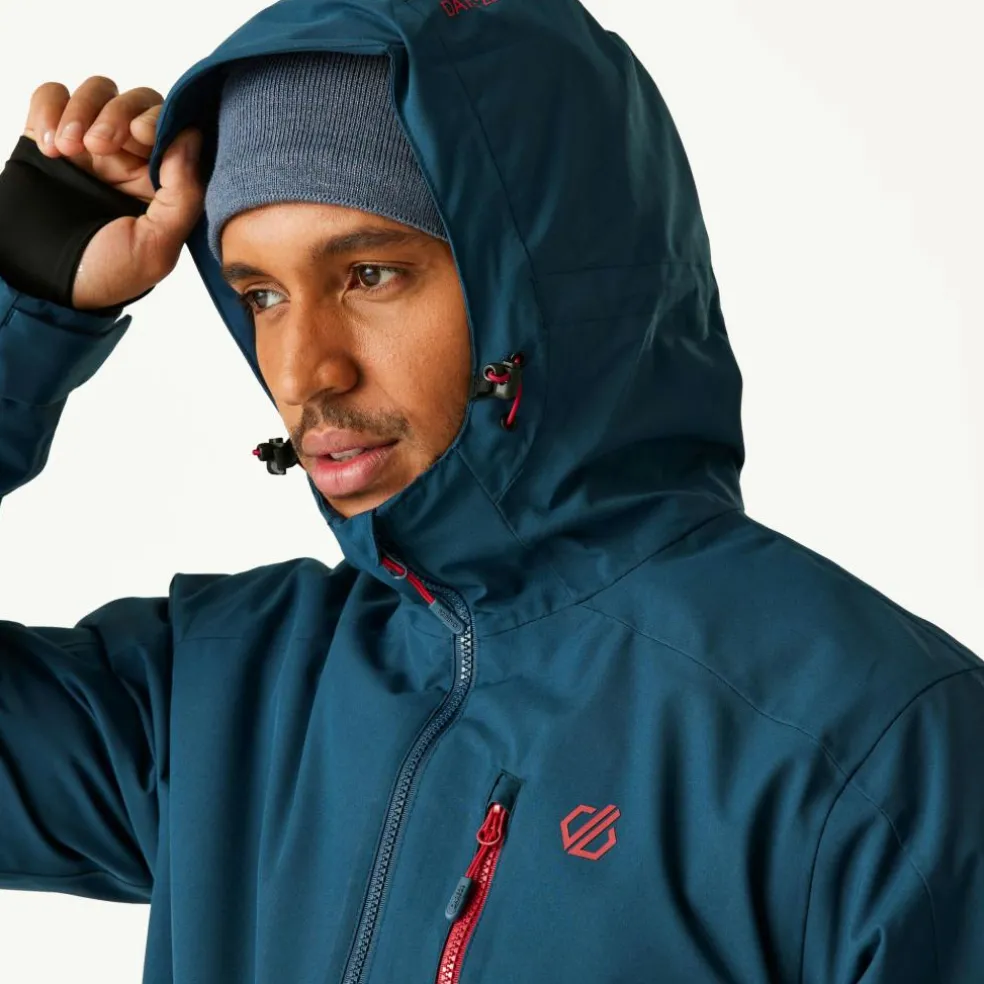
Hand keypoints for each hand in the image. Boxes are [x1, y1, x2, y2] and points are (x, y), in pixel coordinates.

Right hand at [22, 75, 202, 310]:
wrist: (44, 284)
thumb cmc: (106, 273)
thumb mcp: (156, 246)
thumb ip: (183, 195)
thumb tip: (193, 137)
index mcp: (161, 180)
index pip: (172, 126)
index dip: (159, 119)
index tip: (141, 135)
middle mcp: (129, 157)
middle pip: (137, 101)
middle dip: (119, 113)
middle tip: (99, 145)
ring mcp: (88, 144)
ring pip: (98, 91)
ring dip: (82, 110)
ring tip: (70, 151)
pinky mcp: (48, 136)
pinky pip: (52, 94)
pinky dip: (50, 108)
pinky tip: (49, 147)